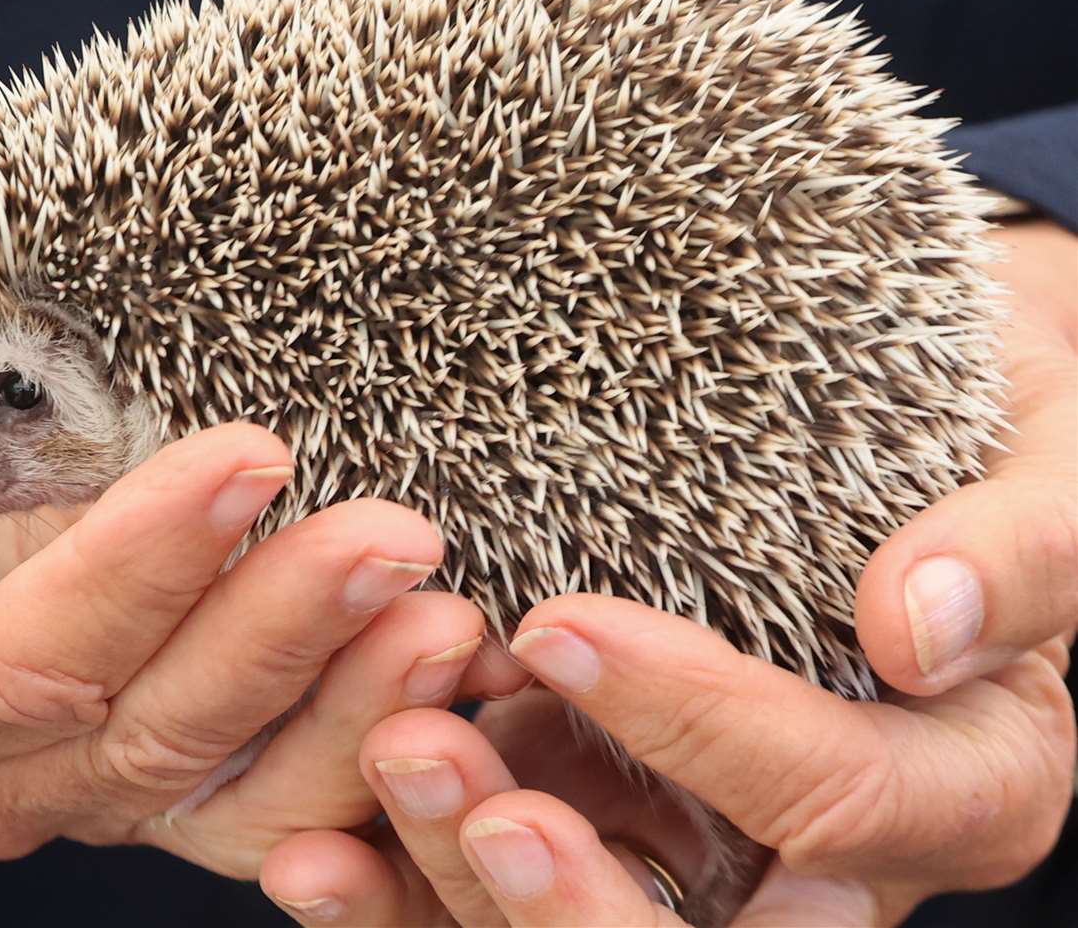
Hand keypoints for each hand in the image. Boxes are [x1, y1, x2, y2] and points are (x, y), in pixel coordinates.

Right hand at [0, 227, 523, 875]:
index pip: (24, 661)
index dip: (135, 575)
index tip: (248, 453)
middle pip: (149, 740)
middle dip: (277, 645)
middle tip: (399, 540)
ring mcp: (97, 769)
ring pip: (235, 797)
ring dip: (355, 718)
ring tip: (457, 618)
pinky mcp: (184, 744)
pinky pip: (284, 785)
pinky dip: (376, 742)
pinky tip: (468, 670)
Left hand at [262, 220, 1076, 924]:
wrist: (908, 438)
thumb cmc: (997, 436)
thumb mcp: (1054, 470)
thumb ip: (1026, 552)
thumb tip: (923, 626)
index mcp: (962, 789)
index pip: (833, 798)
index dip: (700, 727)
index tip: (561, 621)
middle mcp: (830, 861)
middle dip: (558, 885)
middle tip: (427, 758)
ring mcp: (710, 853)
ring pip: (583, 923)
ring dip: (457, 876)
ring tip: (365, 773)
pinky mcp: (612, 820)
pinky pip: (507, 894)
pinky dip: (409, 893)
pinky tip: (312, 857)